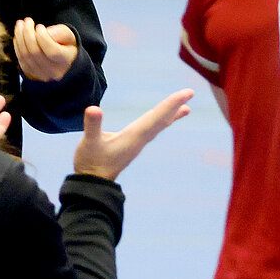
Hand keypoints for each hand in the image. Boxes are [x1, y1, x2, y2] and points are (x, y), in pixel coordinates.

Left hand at [14, 20, 79, 81]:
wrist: (62, 61)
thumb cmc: (65, 45)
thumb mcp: (69, 36)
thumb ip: (62, 33)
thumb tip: (49, 33)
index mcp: (66, 61)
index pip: (52, 51)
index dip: (43, 37)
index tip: (40, 26)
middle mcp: (54, 71)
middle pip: (35, 52)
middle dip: (28, 33)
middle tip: (27, 20)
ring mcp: (41, 74)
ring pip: (26, 56)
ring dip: (20, 37)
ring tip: (20, 24)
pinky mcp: (31, 73)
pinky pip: (21, 59)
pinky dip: (17, 45)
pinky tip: (19, 34)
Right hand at [72, 89, 193, 180]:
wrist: (92, 185)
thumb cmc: (90, 163)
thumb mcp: (89, 142)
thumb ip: (92, 126)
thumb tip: (93, 109)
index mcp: (134, 136)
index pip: (156, 116)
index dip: (171, 103)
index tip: (187, 93)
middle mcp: (139, 139)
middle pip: (161, 120)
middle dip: (175, 106)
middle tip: (190, 93)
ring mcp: (136, 144)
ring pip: (158, 126)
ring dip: (171, 115)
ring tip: (186, 108)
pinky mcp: (131, 146)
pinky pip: (151, 130)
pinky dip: (160, 122)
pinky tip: (160, 121)